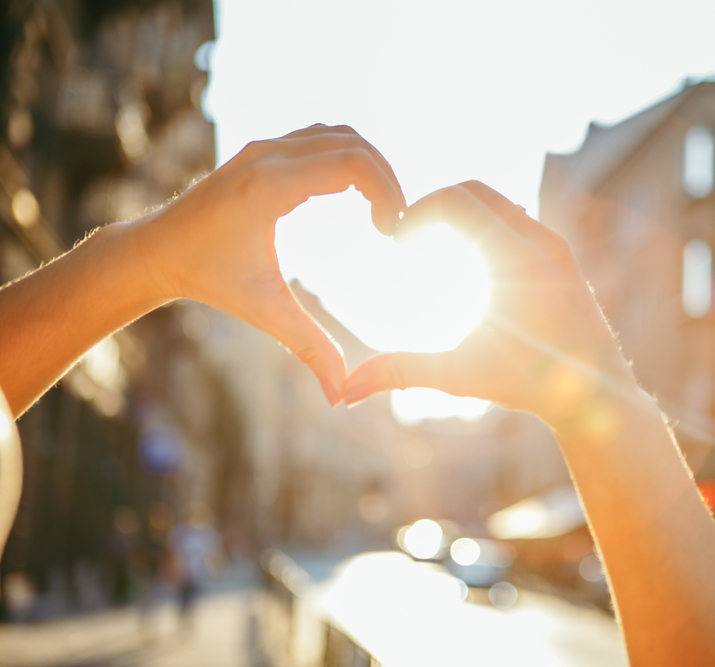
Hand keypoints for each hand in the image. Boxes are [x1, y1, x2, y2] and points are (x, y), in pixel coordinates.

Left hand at [136, 124, 405, 403]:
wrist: (156, 250)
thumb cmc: (208, 279)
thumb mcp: (264, 311)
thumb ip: (309, 348)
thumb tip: (342, 397)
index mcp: (270, 186)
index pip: (351, 162)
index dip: (387, 190)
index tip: (394, 229)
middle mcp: (267, 155)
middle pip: (352, 143)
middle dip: (386, 179)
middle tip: (396, 224)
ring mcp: (263, 147)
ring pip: (338, 135)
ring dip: (369, 166)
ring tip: (383, 209)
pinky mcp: (262, 150)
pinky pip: (320, 139)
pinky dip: (348, 159)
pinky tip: (357, 196)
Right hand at [342, 181, 638, 425]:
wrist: (597, 396)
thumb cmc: (531, 386)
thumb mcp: (460, 376)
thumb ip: (402, 373)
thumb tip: (345, 392)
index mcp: (516, 259)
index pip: (456, 201)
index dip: (416, 212)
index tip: (394, 240)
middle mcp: (539, 241)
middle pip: (473, 189)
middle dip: (432, 205)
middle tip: (404, 237)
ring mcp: (552, 243)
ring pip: (495, 200)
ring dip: (457, 212)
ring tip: (426, 244)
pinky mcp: (557, 253)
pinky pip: (512, 216)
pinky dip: (481, 223)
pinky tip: (460, 257)